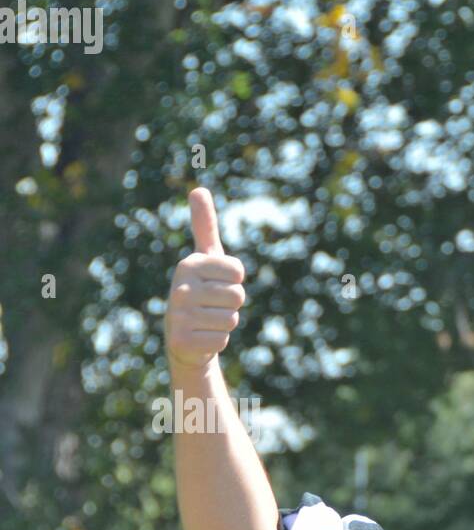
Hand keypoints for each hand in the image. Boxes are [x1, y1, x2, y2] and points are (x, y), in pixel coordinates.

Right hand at [165, 188, 245, 373]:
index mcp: (189, 264)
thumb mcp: (205, 260)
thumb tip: (199, 188)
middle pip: (237, 296)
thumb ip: (204, 227)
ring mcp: (178, 315)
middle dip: (231, 305)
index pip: (238, 272)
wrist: (184, 337)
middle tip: (211, 306)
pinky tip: (201, 337)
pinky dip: (217, 341)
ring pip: (231, 319)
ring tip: (206, 321)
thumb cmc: (202, 293)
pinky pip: (222, 340)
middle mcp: (180, 287)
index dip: (235, 282)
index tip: (217, 284)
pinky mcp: (181, 340)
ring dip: (224, 324)